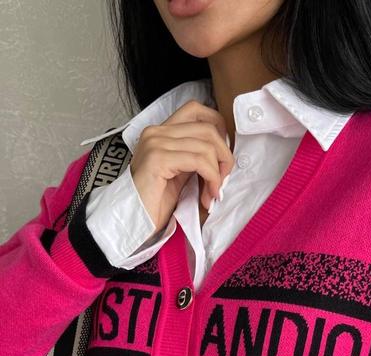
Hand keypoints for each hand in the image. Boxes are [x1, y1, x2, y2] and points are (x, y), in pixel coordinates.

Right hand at [129, 98, 234, 230]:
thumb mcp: (180, 172)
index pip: (196, 110)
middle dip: (224, 156)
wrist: (134, 219)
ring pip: (206, 146)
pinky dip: (211, 179)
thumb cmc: (155, 201)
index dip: (218, 129)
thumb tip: (223, 153)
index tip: (222, 156)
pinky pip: (199, 161)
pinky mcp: (158, 159)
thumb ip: (195, 156)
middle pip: (207, 128)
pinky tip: (207, 196)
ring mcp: (156, 143)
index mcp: (161, 131)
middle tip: (222, 180)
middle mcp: (156, 132)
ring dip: (217, 174)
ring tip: (212, 193)